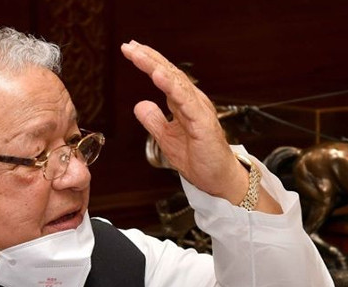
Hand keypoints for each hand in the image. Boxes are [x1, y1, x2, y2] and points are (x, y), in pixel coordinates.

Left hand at [120, 40, 247, 203]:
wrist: (218, 179)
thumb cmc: (199, 158)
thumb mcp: (167, 138)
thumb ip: (154, 120)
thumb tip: (139, 105)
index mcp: (184, 103)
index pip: (165, 77)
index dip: (148, 62)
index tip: (130, 50)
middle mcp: (193, 102)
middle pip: (170, 74)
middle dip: (149, 58)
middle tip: (129, 47)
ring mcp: (199, 111)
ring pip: (177, 83)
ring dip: (157, 67)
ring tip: (140, 56)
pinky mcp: (203, 124)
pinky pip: (186, 102)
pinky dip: (172, 88)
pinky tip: (158, 76)